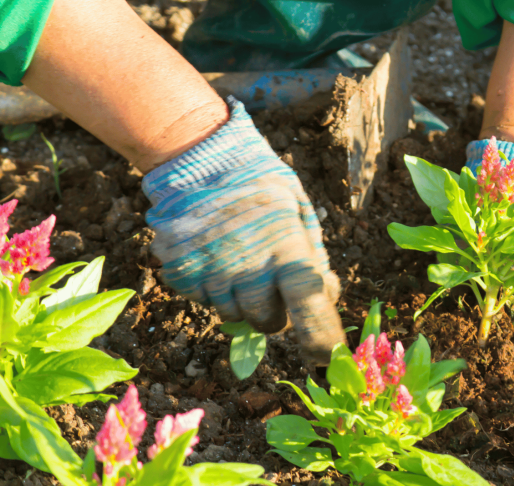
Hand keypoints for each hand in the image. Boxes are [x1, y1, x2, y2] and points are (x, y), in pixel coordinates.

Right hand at [142, 97, 345, 363]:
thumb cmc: (260, 185)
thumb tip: (327, 294)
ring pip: (233, 315)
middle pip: (269, 322)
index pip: (309, 305)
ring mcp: (210, 272)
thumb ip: (313, 255)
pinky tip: (213, 253)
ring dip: (242, 300)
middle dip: (276, 313)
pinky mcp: (180, 272)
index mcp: (286, 248)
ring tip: (239, 258)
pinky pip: (202, 299)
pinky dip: (211, 287)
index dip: (321, 338)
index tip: (328, 359)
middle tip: (272, 282)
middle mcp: (247, 267)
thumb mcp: (299, 210)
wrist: (198, 158)